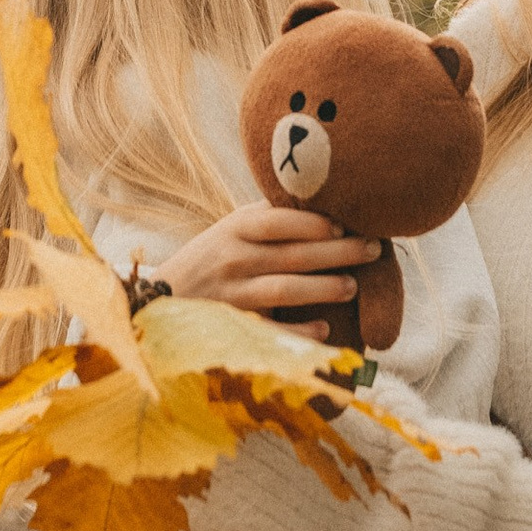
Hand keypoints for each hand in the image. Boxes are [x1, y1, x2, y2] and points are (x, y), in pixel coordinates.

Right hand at [154, 202, 377, 339]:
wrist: (159, 300)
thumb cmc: (211, 259)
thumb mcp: (231, 230)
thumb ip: (268, 218)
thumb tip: (321, 198)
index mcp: (234, 229)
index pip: (275, 221)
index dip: (312, 223)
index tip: (345, 225)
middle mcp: (232, 259)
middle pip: (290, 254)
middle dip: (336, 253)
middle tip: (372, 250)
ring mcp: (231, 294)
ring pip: (283, 290)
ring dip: (323, 288)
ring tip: (352, 286)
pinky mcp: (232, 326)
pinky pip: (270, 331)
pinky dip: (298, 332)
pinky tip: (324, 329)